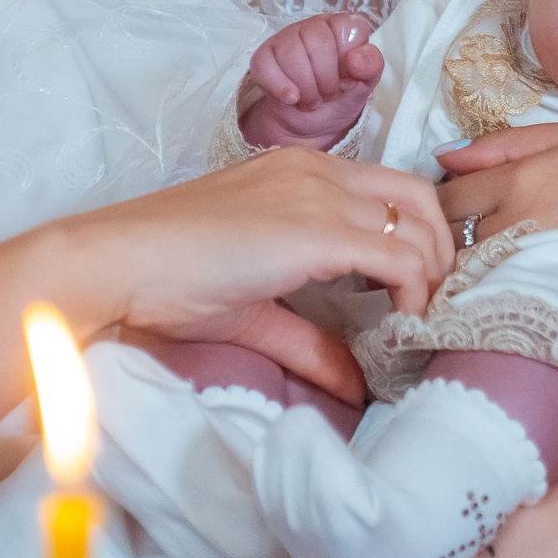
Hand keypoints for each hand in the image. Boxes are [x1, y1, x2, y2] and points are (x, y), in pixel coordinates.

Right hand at [43, 148, 451, 404]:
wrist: (116, 265)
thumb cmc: (168, 281)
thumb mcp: (253, 311)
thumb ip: (308, 341)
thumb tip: (352, 385)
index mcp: (300, 172)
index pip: (392, 190)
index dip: (417, 240)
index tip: (413, 293)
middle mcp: (316, 172)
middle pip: (420, 199)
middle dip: (441, 253)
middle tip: (429, 307)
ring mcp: (318, 195)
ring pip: (418, 225)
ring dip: (432, 276)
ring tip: (415, 321)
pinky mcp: (315, 230)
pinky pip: (399, 257)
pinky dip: (414, 293)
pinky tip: (398, 325)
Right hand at [242, 13, 382, 149]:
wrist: (311, 125)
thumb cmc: (340, 97)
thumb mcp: (364, 84)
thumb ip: (371, 65)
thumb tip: (356, 59)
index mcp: (342, 27)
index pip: (348, 28)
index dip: (349, 61)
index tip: (348, 80)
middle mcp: (313, 26)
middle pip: (318, 41)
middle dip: (326, 78)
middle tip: (329, 94)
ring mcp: (285, 39)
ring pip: (291, 53)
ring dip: (306, 87)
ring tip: (312, 100)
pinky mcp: (263, 57)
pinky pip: (265, 65)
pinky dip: (280, 87)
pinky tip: (291, 99)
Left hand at [435, 121, 557, 338]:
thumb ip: (517, 143)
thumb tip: (447, 155)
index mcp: (530, 176)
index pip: (449, 196)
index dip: (447, 212)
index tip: (458, 225)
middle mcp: (524, 223)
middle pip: (451, 243)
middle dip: (450, 252)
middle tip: (467, 263)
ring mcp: (539, 274)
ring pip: (471, 284)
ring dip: (470, 287)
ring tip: (492, 292)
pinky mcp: (556, 317)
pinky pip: (498, 319)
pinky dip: (493, 317)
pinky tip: (509, 318)